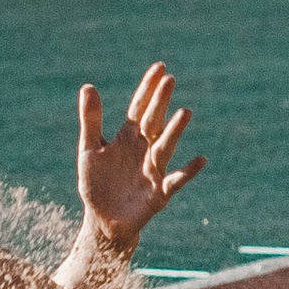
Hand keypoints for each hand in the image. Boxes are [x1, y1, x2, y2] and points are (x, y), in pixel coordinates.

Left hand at [77, 64, 204, 253]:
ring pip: (165, 146)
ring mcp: (154, 169)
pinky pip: (176, 180)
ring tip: (185, 112)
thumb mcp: (89, 149)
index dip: (148, 88)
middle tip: (170, 80)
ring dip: (175, 130)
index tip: (160, 67)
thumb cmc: (97, 184)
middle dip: (161, 102)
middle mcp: (144, 149)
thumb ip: (91, 120)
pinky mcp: (159, 193)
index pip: (140, 107)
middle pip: (154, 121)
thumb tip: (88, 86)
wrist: (103, 221)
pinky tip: (200, 160)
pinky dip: (188, 171)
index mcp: (128, 137)